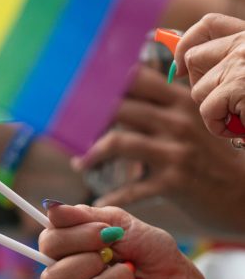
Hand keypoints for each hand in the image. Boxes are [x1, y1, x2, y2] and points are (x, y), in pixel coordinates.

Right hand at [38, 203, 227, 278]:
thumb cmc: (151, 254)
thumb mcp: (122, 225)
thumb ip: (86, 217)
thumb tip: (52, 208)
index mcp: (65, 253)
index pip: (48, 244)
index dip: (74, 237)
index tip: (105, 232)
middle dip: (91, 263)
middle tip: (116, 257)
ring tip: (133, 275)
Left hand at [72, 65, 244, 234]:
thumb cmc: (212, 154)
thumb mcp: (194, 118)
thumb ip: (163, 100)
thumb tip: (124, 78)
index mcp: (180, 100)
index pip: (133, 78)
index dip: (101, 81)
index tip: (76, 88)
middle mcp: (177, 120)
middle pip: (117, 106)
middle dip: (85, 117)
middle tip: (67, 127)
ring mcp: (176, 151)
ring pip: (117, 142)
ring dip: (90, 154)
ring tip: (80, 162)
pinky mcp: (175, 182)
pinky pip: (132, 188)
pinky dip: (111, 196)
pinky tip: (98, 200)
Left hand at [175, 13, 244, 135]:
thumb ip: (232, 61)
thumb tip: (184, 65)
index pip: (209, 24)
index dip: (187, 43)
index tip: (182, 64)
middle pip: (194, 58)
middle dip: (200, 85)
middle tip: (222, 103)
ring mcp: (241, 63)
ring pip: (198, 89)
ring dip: (213, 111)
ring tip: (241, 118)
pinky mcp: (239, 86)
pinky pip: (207, 110)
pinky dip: (218, 126)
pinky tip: (241, 130)